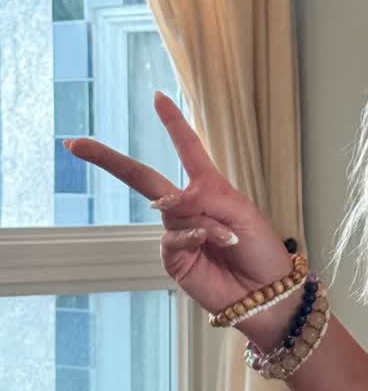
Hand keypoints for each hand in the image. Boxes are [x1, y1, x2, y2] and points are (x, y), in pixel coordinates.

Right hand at [64, 90, 296, 326]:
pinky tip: (212, 245)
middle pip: (143, 178)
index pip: (188, 150)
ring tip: (229, 239)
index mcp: (210, 189)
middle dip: (109, 160)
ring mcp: (177, 232)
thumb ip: (203, 199)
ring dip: (205, 223)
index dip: (174, 124)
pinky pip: (173, 236)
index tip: (157, 97)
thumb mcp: (240, 213)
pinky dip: (195, 236)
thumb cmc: (261, 251)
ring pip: (172, 212)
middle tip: (75, 144)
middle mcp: (188, 207)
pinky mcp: (172, 258)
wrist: (268, 293)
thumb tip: (164, 200)